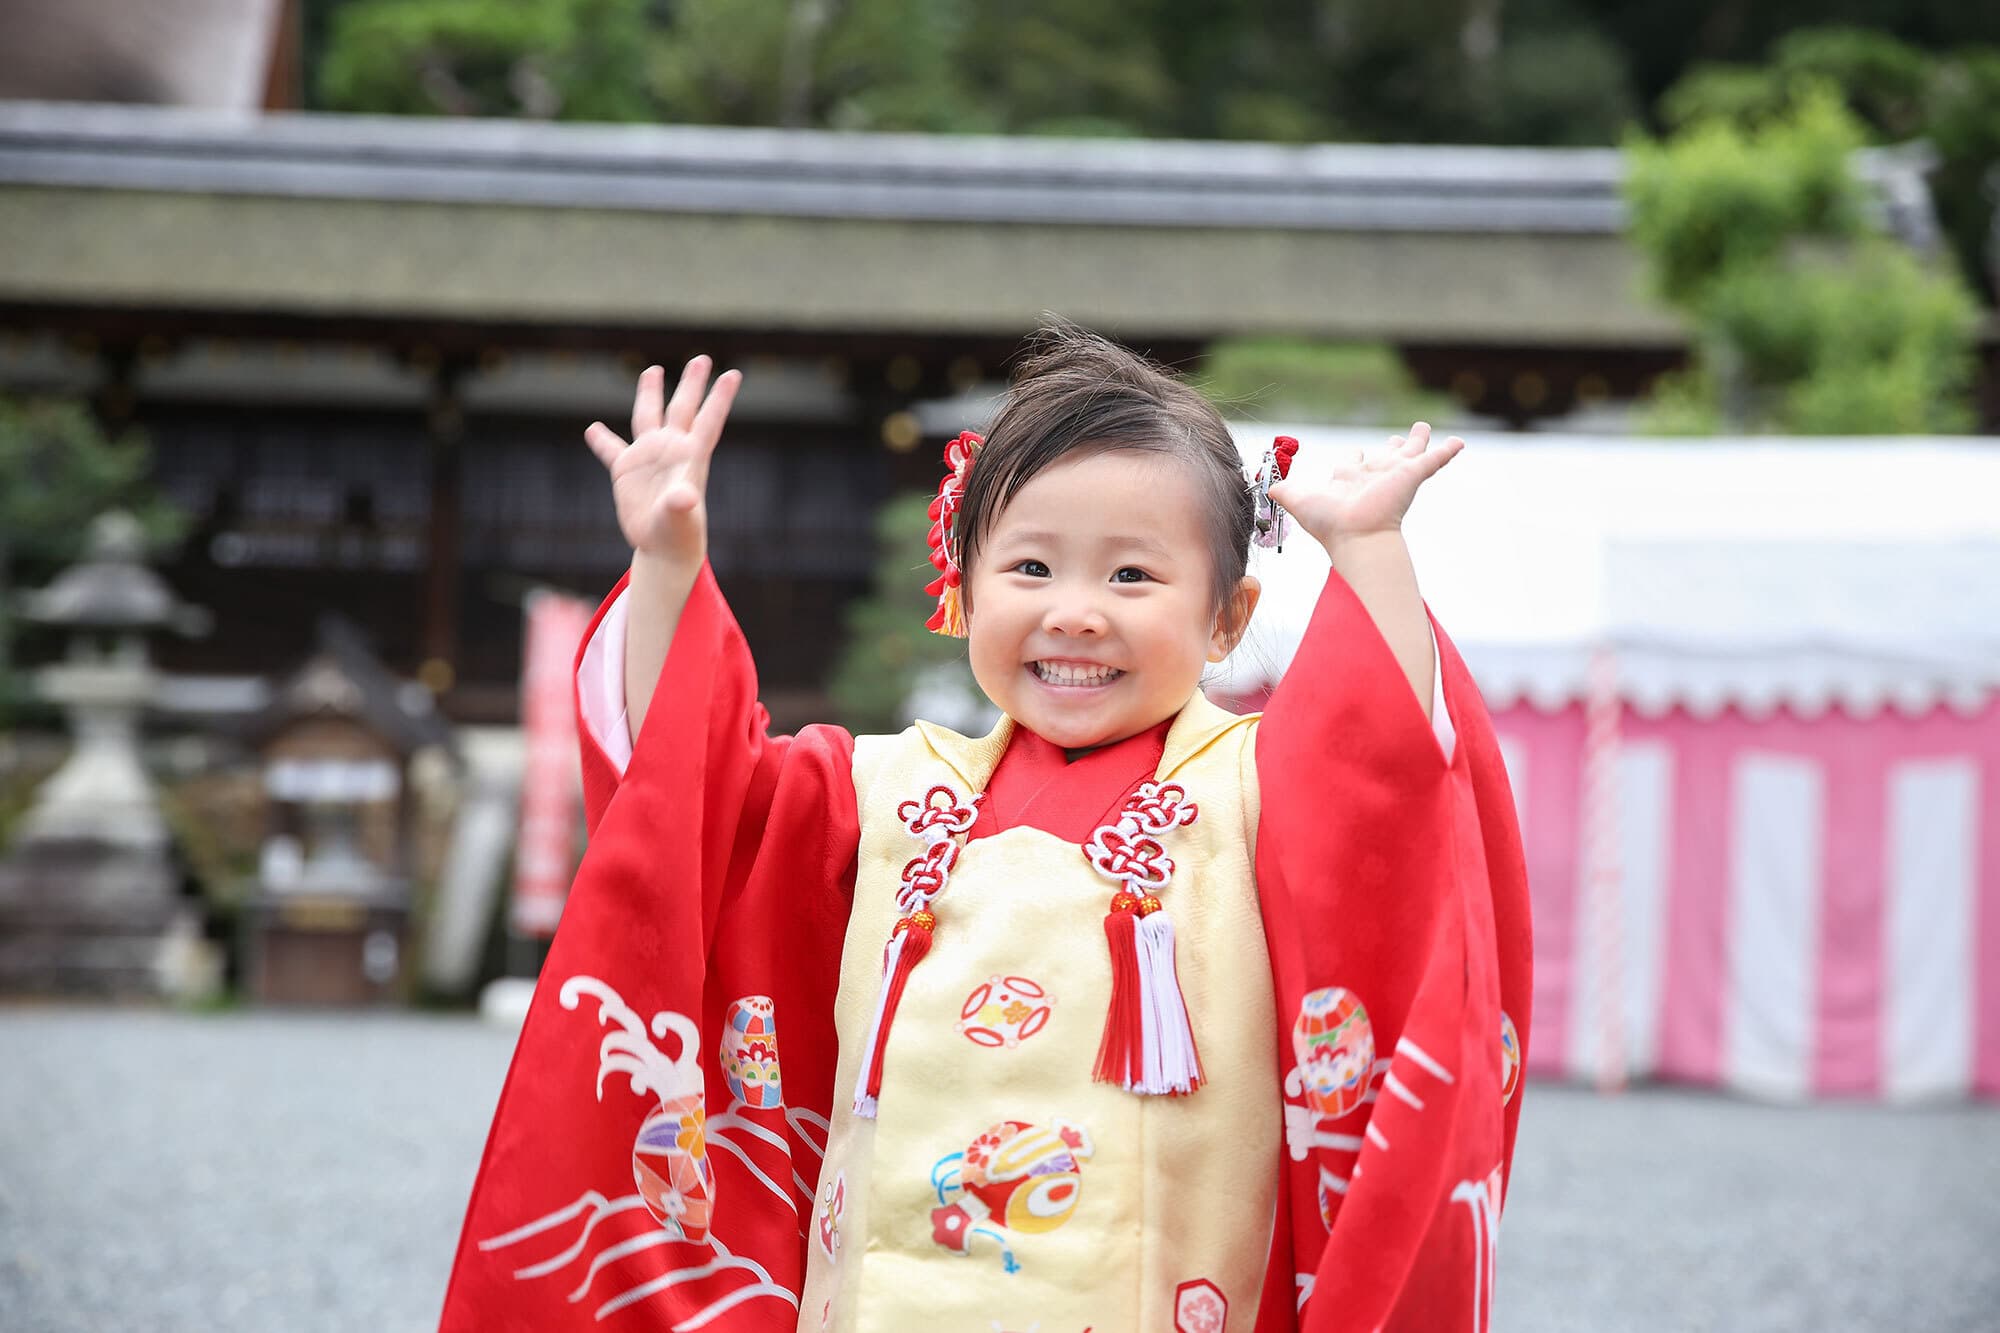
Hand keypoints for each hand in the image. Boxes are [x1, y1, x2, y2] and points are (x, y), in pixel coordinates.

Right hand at [584, 356, 741, 570]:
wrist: (664, 548)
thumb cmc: (679, 534)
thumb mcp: (680, 518)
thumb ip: (681, 505)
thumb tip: (683, 496)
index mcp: (690, 456)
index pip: (708, 420)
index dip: (719, 398)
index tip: (733, 374)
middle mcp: (671, 450)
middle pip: (682, 408)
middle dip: (691, 383)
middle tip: (702, 358)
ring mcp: (648, 458)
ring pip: (648, 417)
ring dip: (649, 394)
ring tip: (653, 370)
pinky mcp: (626, 471)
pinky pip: (611, 449)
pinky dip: (601, 439)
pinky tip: (593, 428)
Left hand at [1266, 422, 1462, 548]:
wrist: (1356, 536)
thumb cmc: (1329, 524)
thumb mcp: (1297, 501)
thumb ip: (1280, 490)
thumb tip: (1264, 485)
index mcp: (1350, 481)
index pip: (1353, 464)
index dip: (1353, 458)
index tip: (1355, 453)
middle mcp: (1374, 478)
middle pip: (1385, 457)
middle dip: (1391, 448)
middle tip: (1397, 438)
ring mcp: (1395, 476)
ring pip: (1410, 454)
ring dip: (1418, 441)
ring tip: (1423, 427)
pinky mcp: (1412, 476)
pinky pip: (1434, 460)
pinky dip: (1447, 451)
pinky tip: (1459, 442)